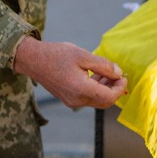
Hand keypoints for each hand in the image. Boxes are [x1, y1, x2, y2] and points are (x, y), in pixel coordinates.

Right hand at [12, 38, 127, 108]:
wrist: (32, 60)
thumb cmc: (56, 55)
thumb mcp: (83, 56)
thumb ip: (103, 66)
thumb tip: (119, 73)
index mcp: (81, 90)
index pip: (109, 97)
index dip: (120, 88)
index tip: (124, 77)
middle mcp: (76, 100)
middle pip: (104, 102)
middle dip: (114, 89)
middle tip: (118, 74)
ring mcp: (71, 101)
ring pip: (96, 100)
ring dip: (106, 88)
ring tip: (107, 71)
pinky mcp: (68, 99)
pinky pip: (87, 98)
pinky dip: (96, 88)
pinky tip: (96, 75)